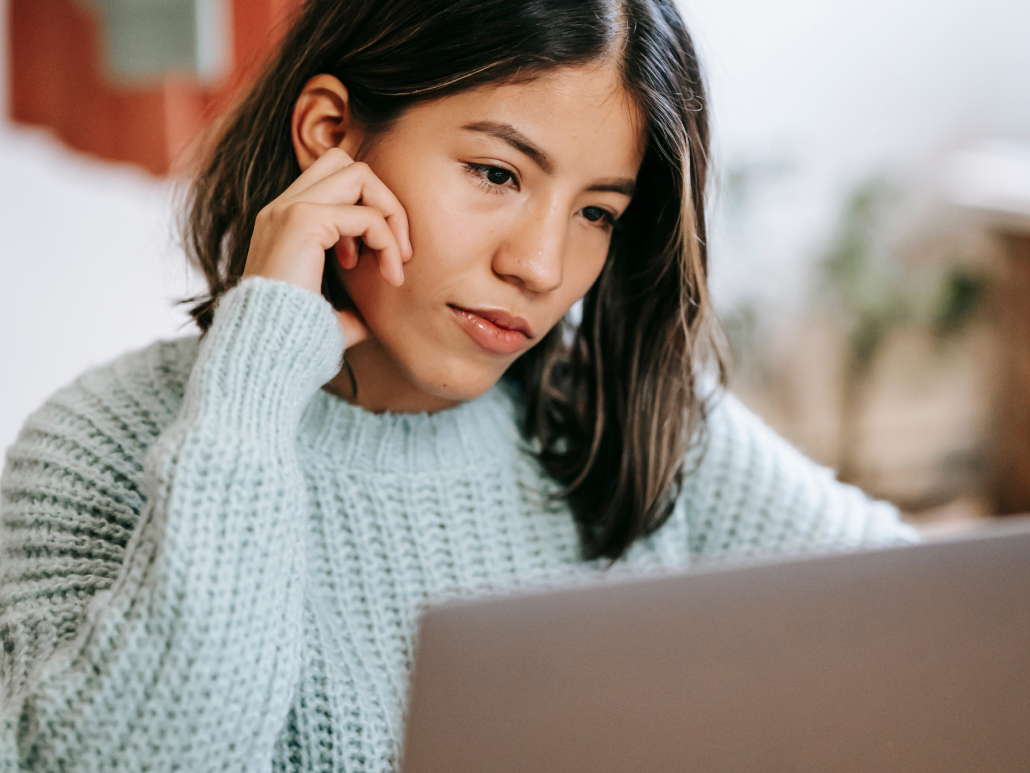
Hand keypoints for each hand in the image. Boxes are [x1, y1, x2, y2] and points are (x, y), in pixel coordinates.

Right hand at [242, 147, 412, 347]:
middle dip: (383, 201)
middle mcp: (281, 208)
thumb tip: (387, 310)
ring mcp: (288, 210)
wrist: (266, 355)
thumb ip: (357, 301)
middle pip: (347, 163)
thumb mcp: (335, 314)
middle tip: (397, 252)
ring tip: (397, 260)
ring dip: (390, 213)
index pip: (334, 181)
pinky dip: (387, 241)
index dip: (365, 213)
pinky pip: (366, 215)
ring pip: (359, 174)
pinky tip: (389, 276)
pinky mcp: (302, 222)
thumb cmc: (299, 342)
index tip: (369, 263)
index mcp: (282, 222)